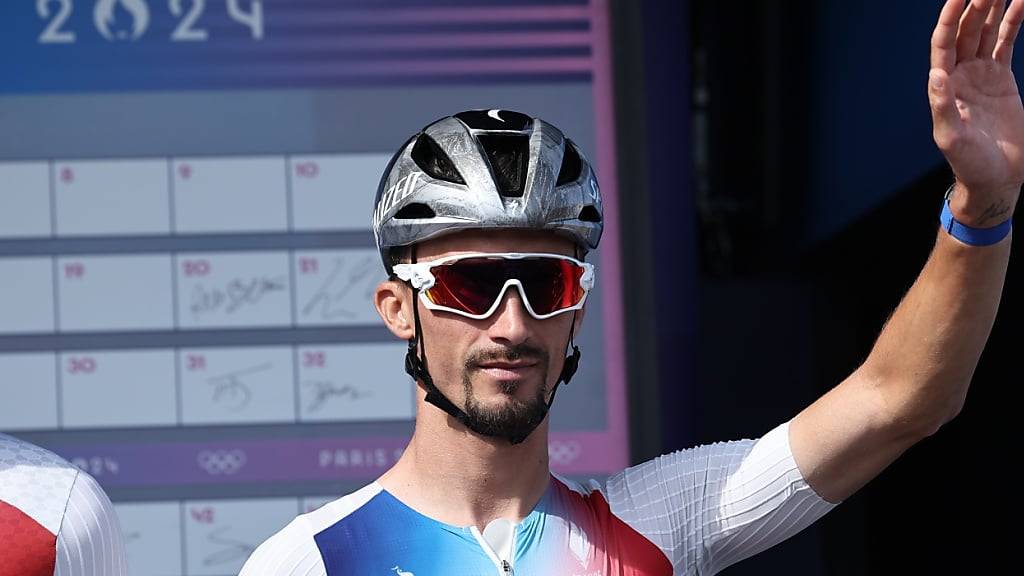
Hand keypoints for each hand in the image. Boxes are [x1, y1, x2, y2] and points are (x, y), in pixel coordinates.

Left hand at [930, 0, 1023, 224]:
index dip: (950, 19)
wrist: (996, 175)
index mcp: (945, 86)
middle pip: (965, 31)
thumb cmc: (970, 162)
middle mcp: (960, 75)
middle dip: (975, 5)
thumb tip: (936, 74)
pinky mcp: (1001, 78)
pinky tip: (1019, 3)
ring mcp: (980, 74)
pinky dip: (1011, 23)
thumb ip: (943, 106)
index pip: (944, 44)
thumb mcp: (952, 137)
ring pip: (984, 33)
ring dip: (992, 8)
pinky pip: (1004, 43)